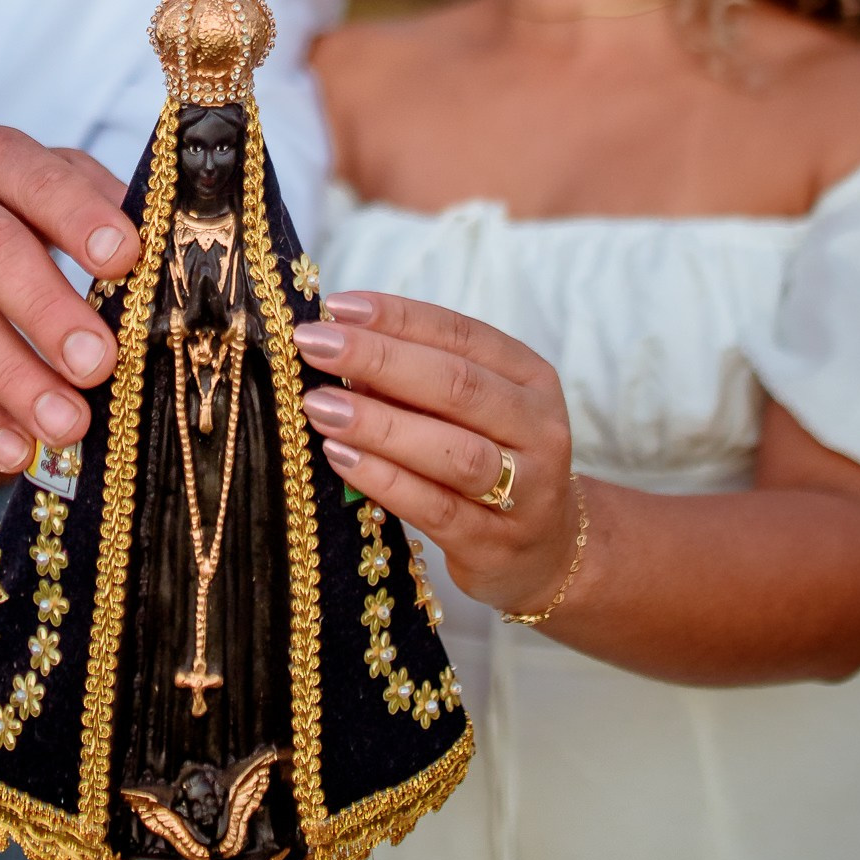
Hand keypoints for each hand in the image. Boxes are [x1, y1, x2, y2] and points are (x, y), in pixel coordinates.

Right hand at [0, 132, 137, 471]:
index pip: (37, 181)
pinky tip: (14, 449)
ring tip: (68, 425)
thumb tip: (161, 246)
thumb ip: (86, 197)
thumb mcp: (22, 176)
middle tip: (99, 362)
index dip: (80, 217)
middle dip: (49, 311)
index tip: (125, 257)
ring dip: (14, 378)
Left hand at [290, 291, 584, 619]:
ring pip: (452, 450)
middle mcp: (537, 429)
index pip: (462, 334)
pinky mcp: (494, 544)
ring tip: (321, 405)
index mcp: (530, 378)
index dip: (398, 317)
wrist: (545, 551)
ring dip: (379, 423)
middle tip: (315, 346)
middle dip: (378, 359)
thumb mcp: (471, 411)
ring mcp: (524, 491)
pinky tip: (341, 457)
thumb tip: (341, 348)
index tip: (337, 308)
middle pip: (458, 385)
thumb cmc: (491, 462)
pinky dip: (384, 479)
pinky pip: (435, 507)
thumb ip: (417, 380)